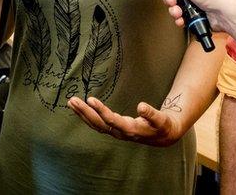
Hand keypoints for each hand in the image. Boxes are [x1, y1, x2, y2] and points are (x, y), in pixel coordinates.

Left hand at [67, 96, 185, 146]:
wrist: (164, 136)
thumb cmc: (162, 126)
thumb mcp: (161, 119)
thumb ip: (151, 114)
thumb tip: (141, 106)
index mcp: (130, 130)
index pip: (111, 120)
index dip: (101, 111)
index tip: (91, 99)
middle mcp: (120, 132)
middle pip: (98, 124)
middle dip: (85, 112)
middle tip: (72, 100)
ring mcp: (116, 132)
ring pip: (95, 125)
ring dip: (83, 114)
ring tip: (71, 102)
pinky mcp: (115, 129)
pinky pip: (98, 124)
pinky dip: (88, 116)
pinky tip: (81, 108)